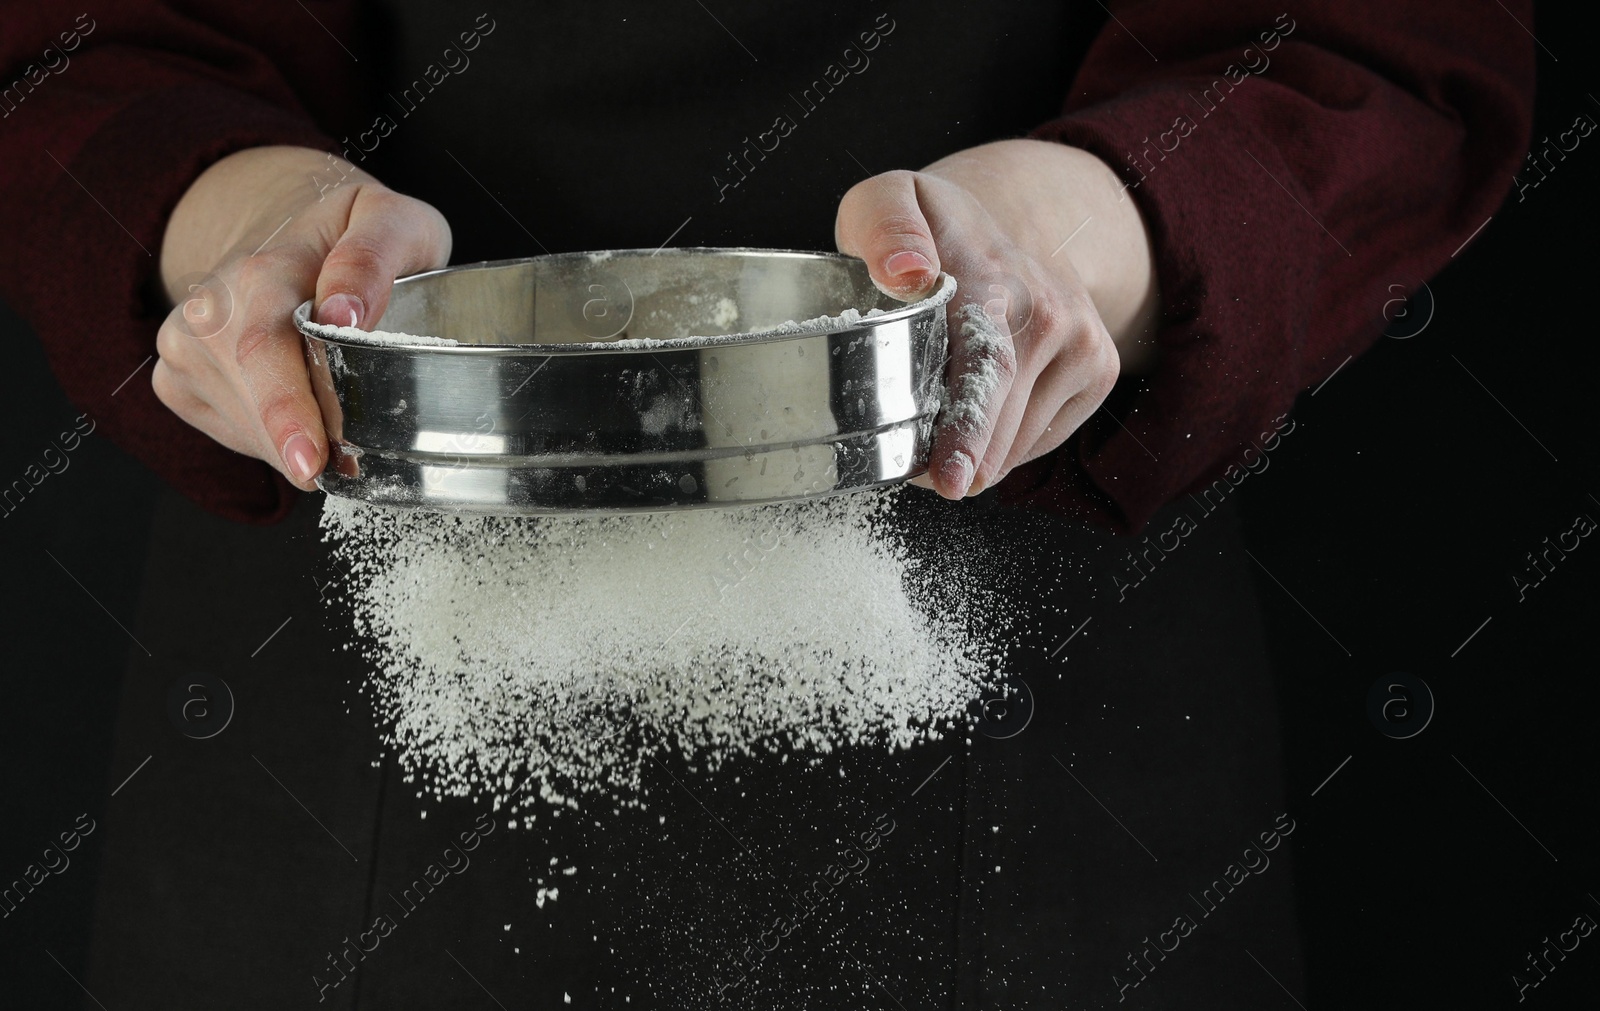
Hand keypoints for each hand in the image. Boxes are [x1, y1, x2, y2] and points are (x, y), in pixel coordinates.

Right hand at [154, 146, 451, 488]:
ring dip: (297, 442)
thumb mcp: (392, 223)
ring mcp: (184, 344)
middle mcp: (210, 308)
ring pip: (247, 428)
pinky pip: (231, 434)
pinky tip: (297, 406)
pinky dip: (272, 440)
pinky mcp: (175, 377)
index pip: (265, 350)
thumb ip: (372, 258)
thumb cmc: (354, 237)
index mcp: (264, 270)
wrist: (293, 231)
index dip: (286, 413)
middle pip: (257, 404)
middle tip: (351, 462)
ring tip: (335, 414)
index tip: (310, 462)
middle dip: (309, 444)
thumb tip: (343, 314)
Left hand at [835, 139, 1158, 498]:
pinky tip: (986, 408)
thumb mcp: (886, 201)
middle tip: (915, 467)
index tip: (949, 481)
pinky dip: (1006, 444)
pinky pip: (1041, 439)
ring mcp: (1083, 343)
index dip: (967, 432)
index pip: (986, 365)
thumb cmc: (934, 229)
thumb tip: (904, 272)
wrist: (1014, 216)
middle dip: (954, 460)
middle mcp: (1051, 313)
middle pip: (1000, 422)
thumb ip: (884, 229)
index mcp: (992, 280)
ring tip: (942, 426)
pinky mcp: (1100, 369)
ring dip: (976, 454)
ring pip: (1018, 443)